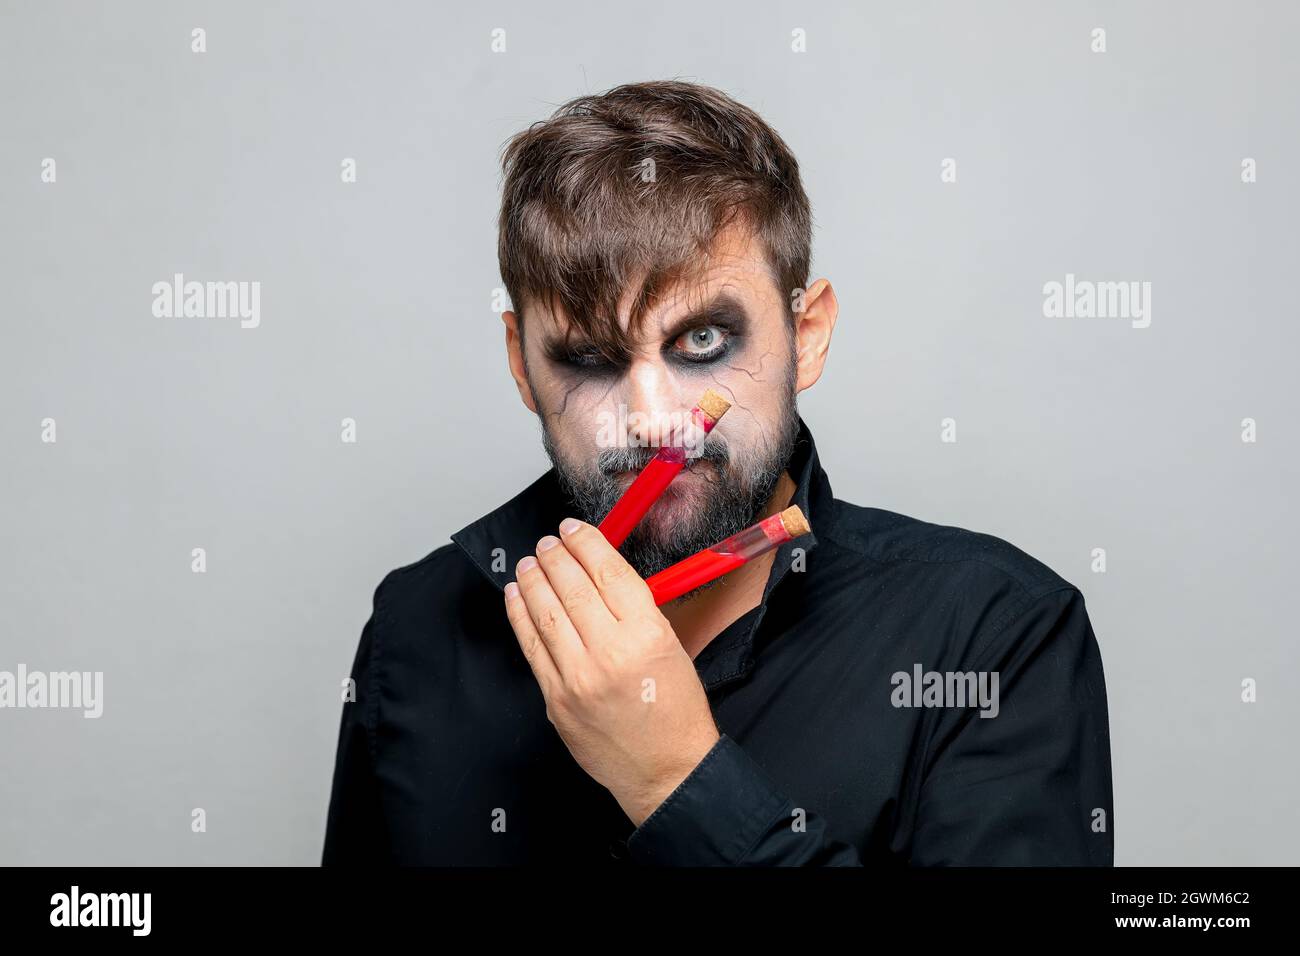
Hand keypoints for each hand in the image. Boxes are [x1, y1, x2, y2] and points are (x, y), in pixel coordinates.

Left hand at [503, 517, 720, 826]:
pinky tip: (516, 595)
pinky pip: (531, 646)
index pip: (608, 571)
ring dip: (533, 579)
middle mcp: (610, 652)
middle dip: (555, 556)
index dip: (586, 543)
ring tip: (528, 561)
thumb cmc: (675, 712)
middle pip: (572, 586)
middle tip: (547, 541)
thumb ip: (635, 610)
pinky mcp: (556, 699)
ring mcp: (577, 678)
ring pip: (545, 612)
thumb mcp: (672, 647)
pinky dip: (519, 615)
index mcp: (648, 633)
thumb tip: (597, 573)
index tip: (573, 528)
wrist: (667, 771)